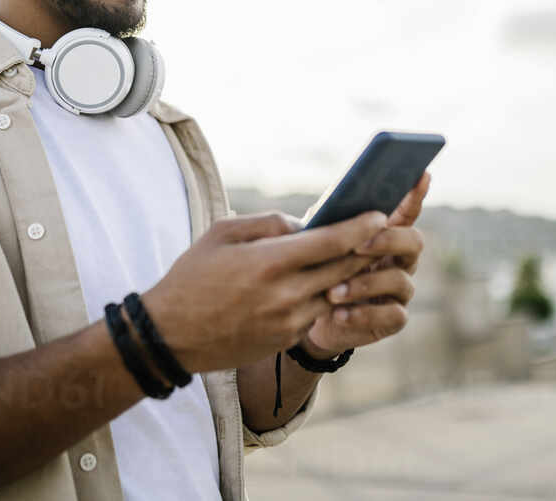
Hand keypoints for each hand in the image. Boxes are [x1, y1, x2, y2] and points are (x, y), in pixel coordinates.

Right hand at [142, 209, 384, 373]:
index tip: (380, 215)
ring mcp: (288, 322)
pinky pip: (318, 314)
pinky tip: (333, 283)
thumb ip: (268, 223)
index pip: (332, 242)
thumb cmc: (193, 276)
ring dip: (352, 276)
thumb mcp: (223, 233)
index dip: (360, 227)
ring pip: (336, 294)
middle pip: (344, 268)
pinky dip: (329, 297)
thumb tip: (305, 224)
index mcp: (269, 262)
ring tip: (364, 257)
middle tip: (384, 232)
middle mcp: (285, 295)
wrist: (170, 335)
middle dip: (367, 249)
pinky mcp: (286, 340)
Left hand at [302, 172, 430, 354]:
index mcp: (386, 234)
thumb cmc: (318, 268)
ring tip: (333, 292)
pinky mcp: (393, 319)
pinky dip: (363, 314)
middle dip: (387, 240)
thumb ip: (330, 223)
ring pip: (400, 280)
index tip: (421, 174)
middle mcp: (400, 259)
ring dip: (364, 283)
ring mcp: (400, 290)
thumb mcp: (320, 243)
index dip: (416, 193)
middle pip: (413, 241)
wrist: (310, 315)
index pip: (406, 210)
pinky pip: (391, 315)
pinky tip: (340, 314)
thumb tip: (331, 204)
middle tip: (357, 245)